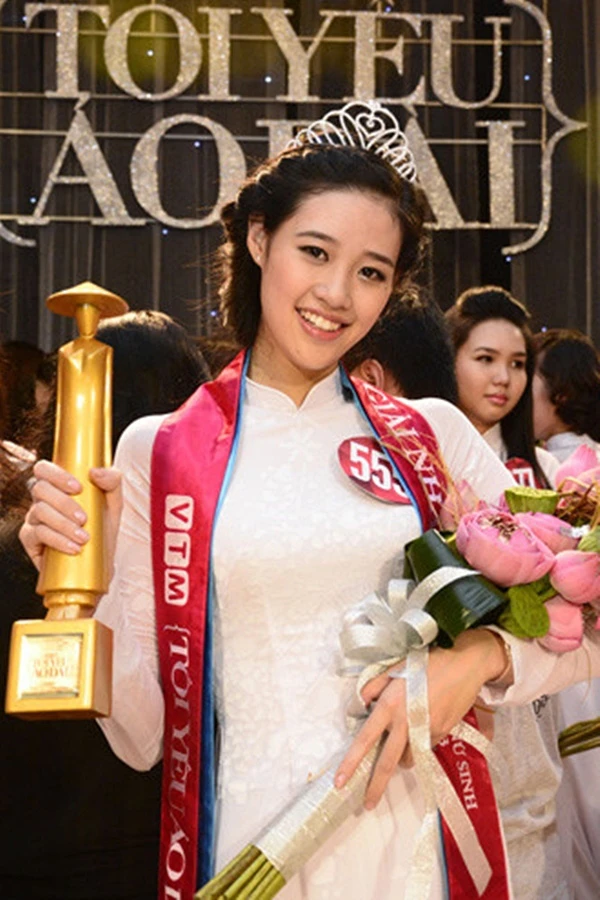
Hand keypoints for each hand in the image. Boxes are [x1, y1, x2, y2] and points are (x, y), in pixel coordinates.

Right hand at [20, 459, 122, 576]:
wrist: (99, 561)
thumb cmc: (103, 527)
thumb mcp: (114, 503)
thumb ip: (112, 481)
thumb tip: (95, 471)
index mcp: (57, 486)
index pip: (44, 469)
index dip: (57, 474)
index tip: (78, 488)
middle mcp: (41, 500)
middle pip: (40, 488)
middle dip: (64, 503)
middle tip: (84, 518)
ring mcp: (33, 519)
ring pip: (39, 512)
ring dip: (63, 524)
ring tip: (84, 538)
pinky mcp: (30, 540)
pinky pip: (37, 534)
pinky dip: (58, 540)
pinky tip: (74, 547)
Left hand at [335, 629, 508, 807]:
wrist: (465, 667)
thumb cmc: (427, 664)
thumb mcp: (395, 668)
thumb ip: (374, 686)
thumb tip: (362, 703)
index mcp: (389, 705)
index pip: (365, 739)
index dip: (351, 762)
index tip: (340, 782)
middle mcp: (404, 722)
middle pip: (387, 762)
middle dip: (375, 786)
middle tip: (367, 804)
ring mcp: (425, 731)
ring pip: (408, 758)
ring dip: (401, 758)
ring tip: (403, 740)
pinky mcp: (441, 734)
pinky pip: (424, 747)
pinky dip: (419, 743)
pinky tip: (423, 724)